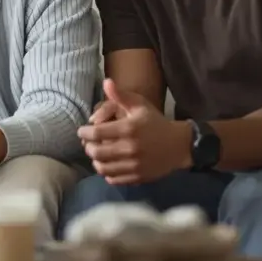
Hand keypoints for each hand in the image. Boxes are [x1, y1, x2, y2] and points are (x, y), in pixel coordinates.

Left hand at [77, 79, 191, 185]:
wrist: (179, 145)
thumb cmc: (155, 122)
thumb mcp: (140, 105)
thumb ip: (120, 95)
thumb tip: (106, 82)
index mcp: (128, 129)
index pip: (96, 133)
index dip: (84, 132)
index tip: (83, 131)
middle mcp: (129, 148)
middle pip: (96, 152)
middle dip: (87, 147)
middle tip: (88, 143)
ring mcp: (134, 165)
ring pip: (102, 168)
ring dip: (95, 161)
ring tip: (97, 154)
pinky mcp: (137, 177)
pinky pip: (113, 179)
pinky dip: (106, 173)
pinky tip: (108, 165)